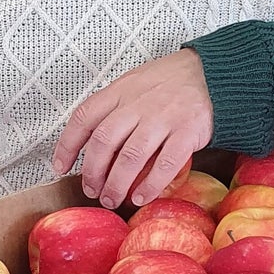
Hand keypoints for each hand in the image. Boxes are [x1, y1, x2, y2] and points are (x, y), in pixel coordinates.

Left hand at [52, 49, 213, 209]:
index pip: (84, 117)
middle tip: (92, 191)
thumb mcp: (134, 83)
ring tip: (112, 199)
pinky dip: (150, 185)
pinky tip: (141, 197)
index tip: (61, 166)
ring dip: (117, 184)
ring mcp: (163, 117)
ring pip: (131, 157)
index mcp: (120, 91)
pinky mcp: (188, 132)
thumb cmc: (169, 83)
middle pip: (104, 142)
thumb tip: (91, 144)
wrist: (213, 74)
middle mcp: (138, 104)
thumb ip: (114, 107)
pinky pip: (165, 164)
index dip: (68, 145)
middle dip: (93, 172)